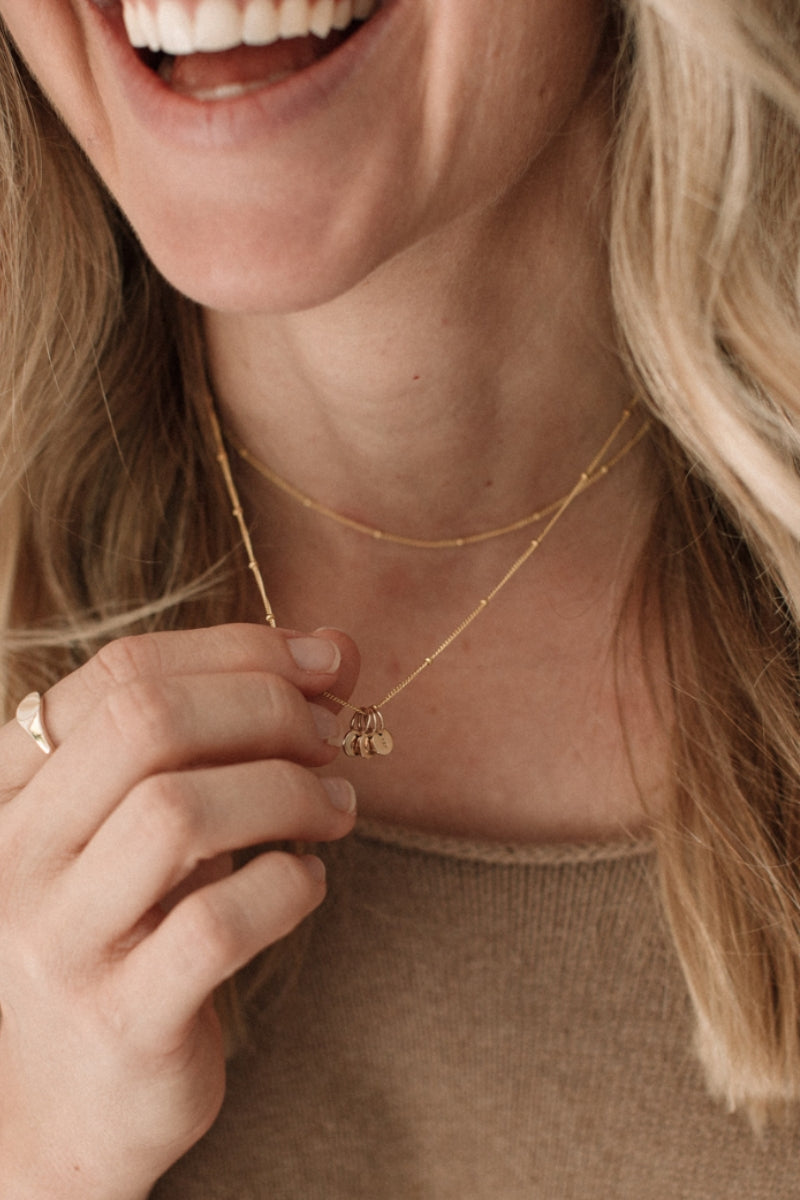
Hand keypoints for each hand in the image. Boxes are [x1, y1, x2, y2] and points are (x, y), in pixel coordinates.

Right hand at [0, 624, 358, 1198]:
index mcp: (18, 785)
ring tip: (336, 808)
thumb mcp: (158, 818)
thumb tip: (338, 648)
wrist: (71, 1102)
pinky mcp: (121, 1018)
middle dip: (266, 709)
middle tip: (332, 736)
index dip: (240, 650)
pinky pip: (218, 923)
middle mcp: (20, 853)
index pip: (124, 672)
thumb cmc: (130, 929)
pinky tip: (308, 883)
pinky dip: (287, 885)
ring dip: (286, 792)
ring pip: (179, 813)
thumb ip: (230, 730)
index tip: (326, 662)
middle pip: (147, 725)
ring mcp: (62, 939)